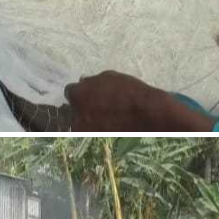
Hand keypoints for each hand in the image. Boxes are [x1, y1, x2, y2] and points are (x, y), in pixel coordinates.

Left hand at [63, 70, 197, 130]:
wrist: (148, 115)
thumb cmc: (131, 92)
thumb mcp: (111, 77)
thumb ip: (93, 81)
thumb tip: (84, 81)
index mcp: (78, 94)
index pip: (71, 91)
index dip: (81, 93)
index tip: (90, 94)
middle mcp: (76, 113)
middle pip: (74, 109)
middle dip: (84, 108)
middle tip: (99, 108)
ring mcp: (85, 130)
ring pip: (82, 125)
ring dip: (90, 122)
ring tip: (107, 121)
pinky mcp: (95, 141)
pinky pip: (92, 135)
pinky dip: (98, 132)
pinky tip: (110, 129)